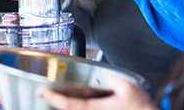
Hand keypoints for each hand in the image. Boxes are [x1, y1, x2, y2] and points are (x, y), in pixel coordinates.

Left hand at [36, 75, 157, 109]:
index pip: (69, 104)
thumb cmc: (141, 108)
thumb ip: (111, 78)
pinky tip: (78, 101)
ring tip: (57, 97)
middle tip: (44, 94)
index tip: (42, 92)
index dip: (53, 98)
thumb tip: (102, 76)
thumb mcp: (128, 87)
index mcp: (96, 109)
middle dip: (56, 102)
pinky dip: (76, 106)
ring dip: (66, 105)